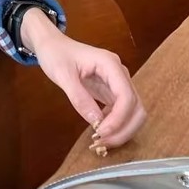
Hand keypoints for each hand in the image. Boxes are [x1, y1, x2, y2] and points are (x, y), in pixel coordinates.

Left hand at [23, 10, 145, 147]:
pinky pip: (123, 112)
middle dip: (124, 128)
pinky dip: (117, 126)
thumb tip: (96, 122)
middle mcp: (119, 74)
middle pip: (136, 107)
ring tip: (102, 141)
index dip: (119, 119)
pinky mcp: (112, 92)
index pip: (126, 96)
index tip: (102, 133)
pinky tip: (101, 132)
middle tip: (103, 143)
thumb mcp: (62, 74)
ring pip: (133, 112)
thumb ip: (78, 97)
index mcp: (110, 64)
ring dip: (123, 130)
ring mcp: (118, 83)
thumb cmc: (55, 54)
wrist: (52, 45)